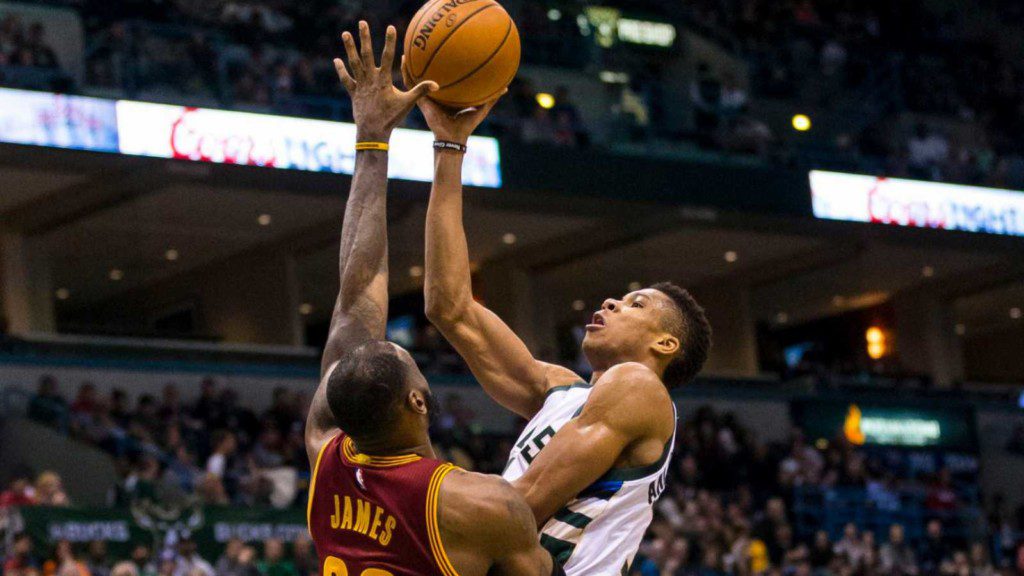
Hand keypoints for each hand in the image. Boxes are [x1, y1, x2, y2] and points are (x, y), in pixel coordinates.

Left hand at [335, 21, 437, 141]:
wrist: (372, 132)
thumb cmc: (391, 118)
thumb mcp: (407, 103)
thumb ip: (420, 91)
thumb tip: (436, 84)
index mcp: (383, 81)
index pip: (387, 57)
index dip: (389, 42)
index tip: (390, 27)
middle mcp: (370, 80)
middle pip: (367, 55)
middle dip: (365, 38)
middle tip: (362, 23)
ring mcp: (360, 85)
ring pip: (354, 63)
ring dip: (349, 48)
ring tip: (345, 33)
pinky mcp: (353, 93)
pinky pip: (346, 80)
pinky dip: (341, 70)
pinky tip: (337, 60)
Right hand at [402, 56, 505, 144]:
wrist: (452, 138)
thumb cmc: (466, 125)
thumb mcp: (481, 108)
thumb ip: (491, 97)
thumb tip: (506, 87)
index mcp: (449, 94)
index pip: (446, 76)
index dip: (445, 64)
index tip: (446, 49)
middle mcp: (437, 93)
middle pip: (430, 73)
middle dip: (427, 60)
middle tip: (426, 43)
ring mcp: (427, 96)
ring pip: (417, 77)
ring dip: (412, 64)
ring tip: (409, 48)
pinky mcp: (420, 100)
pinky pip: (411, 85)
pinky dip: (406, 72)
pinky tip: (404, 60)